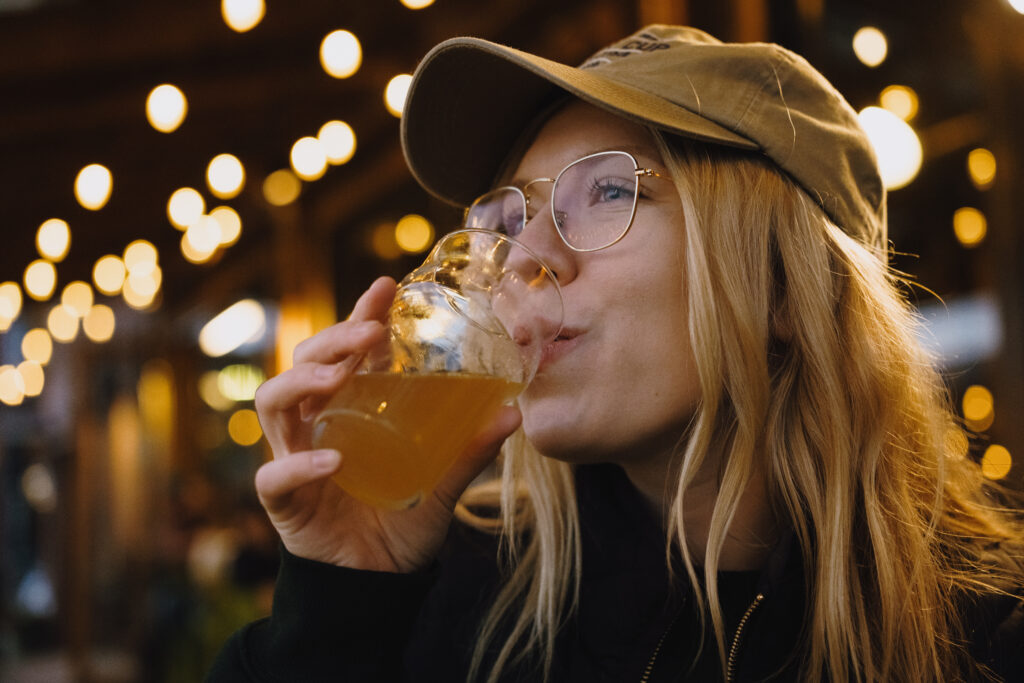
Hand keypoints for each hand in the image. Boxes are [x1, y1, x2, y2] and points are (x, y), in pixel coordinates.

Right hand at [253, 276, 520, 572]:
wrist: (379, 582)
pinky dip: (300, 465)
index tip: (384, 287)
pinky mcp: (284, 501)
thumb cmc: (403, 522)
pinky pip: (276, 476)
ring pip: (273, 405)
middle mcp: (316, 424)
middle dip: (332, 340)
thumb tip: (515, 412)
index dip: (359, 316)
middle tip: (370, 333)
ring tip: (337, 378)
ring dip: (301, 382)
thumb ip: (470, 451)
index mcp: (349, 408)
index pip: (346, 351)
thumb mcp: (443, 482)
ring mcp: (294, 457)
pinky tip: (331, 462)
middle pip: (303, 364)